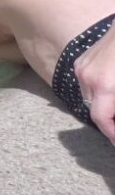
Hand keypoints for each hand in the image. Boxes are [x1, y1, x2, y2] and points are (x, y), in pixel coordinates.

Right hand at [74, 25, 114, 144]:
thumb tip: (114, 118)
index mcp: (105, 85)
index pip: (102, 120)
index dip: (112, 134)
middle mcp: (87, 78)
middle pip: (95, 110)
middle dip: (109, 121)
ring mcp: (82, 67)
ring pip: (90, 97)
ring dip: (104, 106)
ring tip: (114, 108)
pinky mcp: (82, 60)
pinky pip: (87, 84)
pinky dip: (99, 91)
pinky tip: (111, 89)